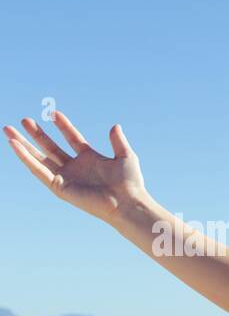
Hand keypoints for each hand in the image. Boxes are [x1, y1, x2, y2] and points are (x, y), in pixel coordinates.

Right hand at [4, 111, 148, 224]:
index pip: (72, 138)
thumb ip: (118, 142)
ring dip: (24, 146)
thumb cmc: (130, 184)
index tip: (54, 113)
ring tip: (9, 131)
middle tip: (24, 120)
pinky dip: (26, 158)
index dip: (63, 126)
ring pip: (40, 158)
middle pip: (51, 148)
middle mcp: (75, 168)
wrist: (127, 202)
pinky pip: (38, 170)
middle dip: (37, 134)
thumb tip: (115, 126)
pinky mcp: (59, 187)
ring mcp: (66, 177)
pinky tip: (15, 145)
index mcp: (90, 159)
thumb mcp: (125, 157)